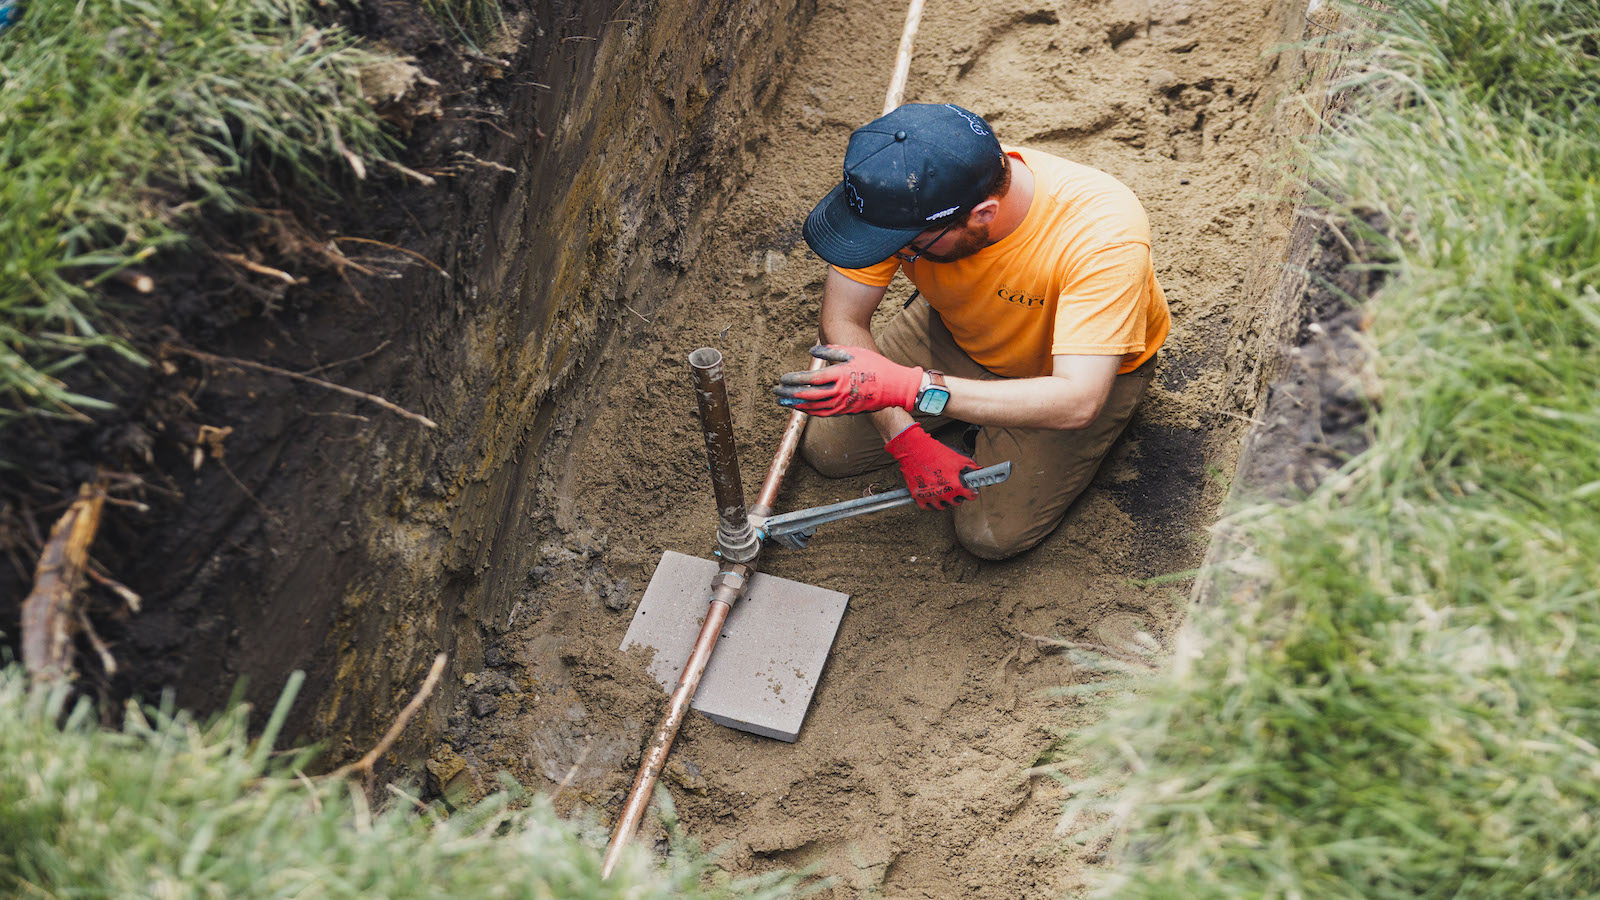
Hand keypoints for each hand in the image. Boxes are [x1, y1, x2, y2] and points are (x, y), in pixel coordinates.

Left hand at [774, 345, 922, 415]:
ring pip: (813, 408)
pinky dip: (810, 411)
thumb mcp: (853, 352)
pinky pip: (823, 413)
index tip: (782, 378)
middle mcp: (838, 391)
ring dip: (796, 405)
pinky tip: (802, 408)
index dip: (794, 380)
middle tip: (776, 391)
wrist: (894, 386)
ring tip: (783, 401)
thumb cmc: (875, 365)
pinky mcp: (846, 411)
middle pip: (808, 395)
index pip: (810, 380)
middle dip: (789, 393)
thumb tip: (811, 351)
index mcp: (839, 375)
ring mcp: (842, 403)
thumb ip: (830, 351)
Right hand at [885, 424, 977, 509]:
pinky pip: (927, 507)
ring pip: (941, 506)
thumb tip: (978, 469)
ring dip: (945, 501)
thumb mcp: (957, 458)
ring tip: (944, 493)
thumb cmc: (935, 452)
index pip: (971, 496)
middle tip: (956, 489)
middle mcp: (943, 494)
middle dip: (958, 496)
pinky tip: (933, 497)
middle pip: (956, 502)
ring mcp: (930, 496)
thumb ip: (970, 466)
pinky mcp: (918, 496)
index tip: (971, 491)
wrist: (915, 449)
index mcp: (955, 486)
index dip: (972, 492)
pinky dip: (931, 504)